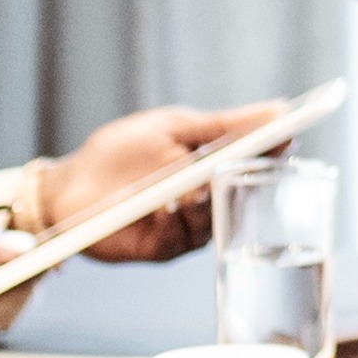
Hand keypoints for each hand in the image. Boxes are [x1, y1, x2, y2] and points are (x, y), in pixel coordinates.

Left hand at [37, 100, 295, 259]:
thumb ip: (223, 124)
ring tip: (200, 181)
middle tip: (248, 157)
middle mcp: (207, 195)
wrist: (66, 191)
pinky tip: (174, 203)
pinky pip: (192, 236)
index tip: (291, 131)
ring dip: (214, 196)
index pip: (255, 153)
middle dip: (250, 173)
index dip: (275, 144)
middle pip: (246, 188)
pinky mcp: (170, 248)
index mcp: (211, 161)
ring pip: (222, 214)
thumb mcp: (172, 127)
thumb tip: (277, 109)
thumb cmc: (117, 153)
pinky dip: (188, 218)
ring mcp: (191, 224)